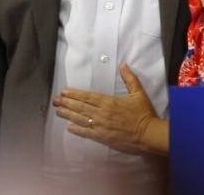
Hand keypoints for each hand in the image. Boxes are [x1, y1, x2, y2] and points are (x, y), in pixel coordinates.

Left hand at [52, 64, 168, 155]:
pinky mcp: (102, 137)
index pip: (87, 97)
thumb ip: (130, 79)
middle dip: (66, 103)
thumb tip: (123, 65)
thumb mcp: (139, 93)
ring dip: (68, 114)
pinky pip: (86, 133)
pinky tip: (69, 128)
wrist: (148, 134)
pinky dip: (77, 130)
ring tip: (57, 111)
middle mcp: (101, 113)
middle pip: (80, 107)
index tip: (64, 92)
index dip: (74, 94)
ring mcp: (100, 126)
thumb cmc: (144, 113)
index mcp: (109, 101)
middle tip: (55, 101)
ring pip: (80, 119)